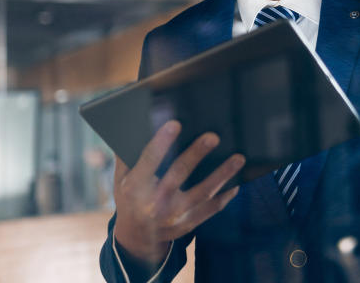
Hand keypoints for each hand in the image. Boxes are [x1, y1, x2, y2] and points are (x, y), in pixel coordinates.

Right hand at [112, 120, 243, 263]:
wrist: (135, 237)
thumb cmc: (129, 197)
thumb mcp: (121, 178)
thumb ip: (128, 154)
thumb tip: (140, 123)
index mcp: (134, 187)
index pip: (149, 161)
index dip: (162, 142)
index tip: (175, 124)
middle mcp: (153, 203)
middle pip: (178, 174)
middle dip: (195, 154)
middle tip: (213, 136)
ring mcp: (173, 216)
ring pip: (202, 193)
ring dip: (222, 175)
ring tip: (238, 158)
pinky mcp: (188, 224)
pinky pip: (211, 209)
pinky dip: (225, 195)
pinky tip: (237, 181)